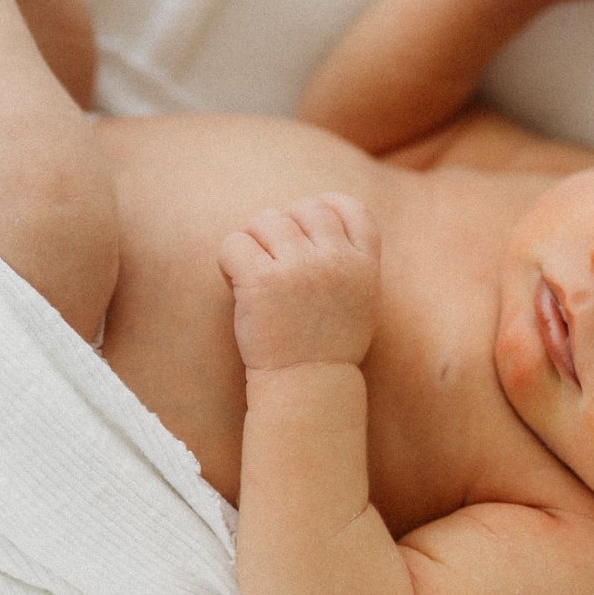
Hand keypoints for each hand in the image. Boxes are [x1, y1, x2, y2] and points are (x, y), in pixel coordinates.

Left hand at [218, 193, 381, 371]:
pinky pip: (234, 242)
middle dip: (282, 228)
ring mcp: (300, 268)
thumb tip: (316, 212)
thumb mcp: (360, 300)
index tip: (306, 225)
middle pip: (302, 209)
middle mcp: (336, 260)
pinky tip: (235, 284)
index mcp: (364, 264)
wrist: (305, 387)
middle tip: (271, 263)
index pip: (351, 208)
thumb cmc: (326, 347)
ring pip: (265, 220)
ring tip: (253, 277)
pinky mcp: (262, 280)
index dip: (326, 207)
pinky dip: (228, 260)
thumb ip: (349, 259)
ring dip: (253, 242)